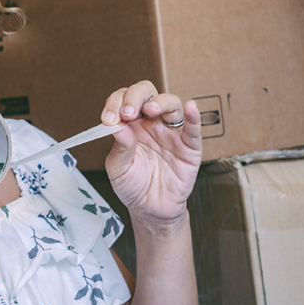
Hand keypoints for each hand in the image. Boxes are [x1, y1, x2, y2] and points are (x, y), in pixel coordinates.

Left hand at [102, 81, 201, 228]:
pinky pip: (193, 129)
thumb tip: (118, 126)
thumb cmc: (133, 186)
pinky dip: (194, 117)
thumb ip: (119, 148)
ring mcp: (171, 133)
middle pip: (147, 94)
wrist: (151, 210)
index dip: (116, 103)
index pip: (124, 101)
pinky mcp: (189, 146)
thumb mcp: (118, 169)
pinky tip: (191, 108)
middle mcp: (151, 123)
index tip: (109, 118)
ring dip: (160, 102)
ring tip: (150, 110)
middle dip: (136, 97)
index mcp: (131, 125)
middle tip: (127, 112)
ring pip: (171, 104)